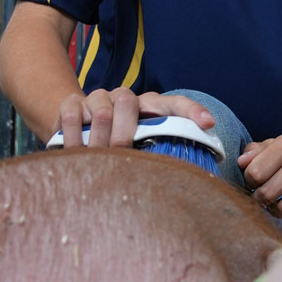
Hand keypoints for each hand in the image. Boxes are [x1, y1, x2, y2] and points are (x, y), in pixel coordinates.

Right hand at [53, 87, 215, 149]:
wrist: (77, 131)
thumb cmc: (116, 149)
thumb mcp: (139, 152)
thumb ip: (157, 158)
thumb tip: (180, 183)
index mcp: (149, 108)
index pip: (175, 104)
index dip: (193, 111)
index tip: (208, 124)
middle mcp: (125, 98)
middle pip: (126, 102)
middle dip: (123, 133)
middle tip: (120, 154)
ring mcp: (98, 98)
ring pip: (100, 110)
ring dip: (97, 140)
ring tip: (96, 158)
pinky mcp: (73, 102)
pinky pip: (73, 114)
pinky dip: (73, 136)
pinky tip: (75, 152)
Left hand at [239, 134, 281, 226]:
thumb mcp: (279, 146)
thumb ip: (257, 152)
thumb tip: (241, 162)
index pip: (255, 172)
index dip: (250, 183)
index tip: (255, 184)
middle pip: (269, 192)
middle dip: (261, 201)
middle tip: (264, 201)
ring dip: (278, 213)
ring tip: (278, 209)